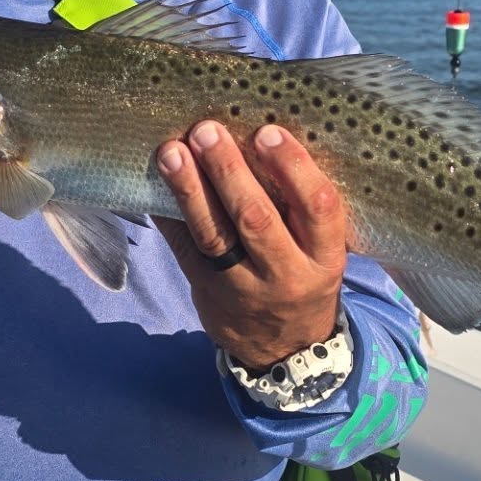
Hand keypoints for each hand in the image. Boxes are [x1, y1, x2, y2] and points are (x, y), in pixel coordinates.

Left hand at [154, 121, 346, 370]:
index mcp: (325, 257)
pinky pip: (184, 250)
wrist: (285, 350)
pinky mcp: (207, 293)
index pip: (317, 208)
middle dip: (228, 172)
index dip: (292, 168)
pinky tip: (155, 184)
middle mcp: (287, 275)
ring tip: (171, 153)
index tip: (267, 132)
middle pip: (255, 220)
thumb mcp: (321, 250)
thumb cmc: (304, 276)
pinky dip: (169, 214)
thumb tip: (258, 136)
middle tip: (206, 131)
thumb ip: (300, 208)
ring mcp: (244, 289)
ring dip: (190, 190)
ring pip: (214, 237)